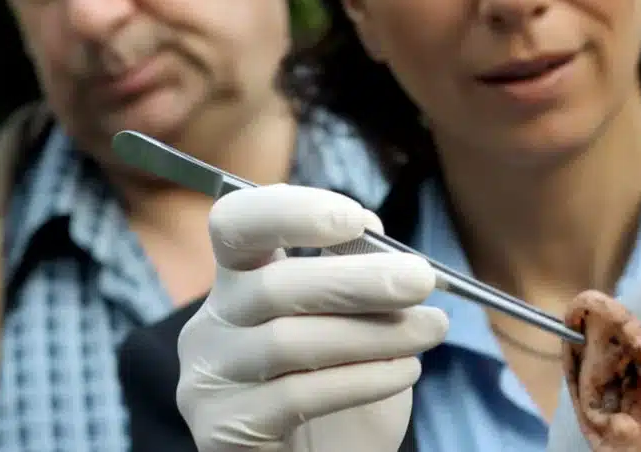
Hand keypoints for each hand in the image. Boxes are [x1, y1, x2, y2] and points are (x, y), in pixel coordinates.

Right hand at [176, 184, 448, 451]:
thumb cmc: (342, 381)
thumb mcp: (357, 318)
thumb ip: (354, 269)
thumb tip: (369, 225)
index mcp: (241, 278)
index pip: (237, 223)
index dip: (288, 212)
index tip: (354, 218)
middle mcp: (212, 322)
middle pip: (272, 285)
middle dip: (356, 279)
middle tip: (420, 280)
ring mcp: (210, 378)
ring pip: (287, 342)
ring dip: (372, 333)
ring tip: (430, 330)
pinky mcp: (222, 429)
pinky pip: (295, 396)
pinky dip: (361, 380)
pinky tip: (405, 372)